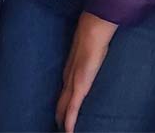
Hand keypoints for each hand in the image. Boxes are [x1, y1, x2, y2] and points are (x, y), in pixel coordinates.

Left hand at [56, 12, 117, 132]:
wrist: (91, 32)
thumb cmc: (93, 38)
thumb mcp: (91, 52)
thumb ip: (90, 58)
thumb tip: (96, 59)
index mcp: (71, 71)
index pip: (65, 92)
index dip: (62, 103)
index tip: (60, 113)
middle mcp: (69, 78)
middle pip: (62, 101)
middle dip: (60, 114)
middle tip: (58, 126)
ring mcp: (73, 82)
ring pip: (65, 106)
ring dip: (64, 119)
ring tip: (63, 131)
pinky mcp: (79, 85)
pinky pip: (73, 106)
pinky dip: (70, 119)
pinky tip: (68, 129)